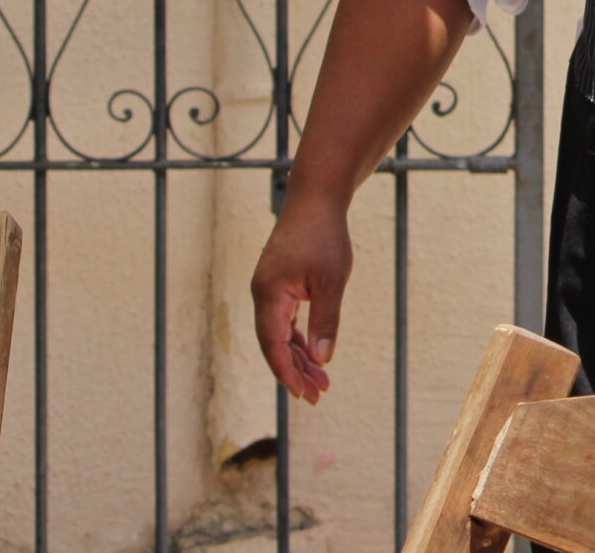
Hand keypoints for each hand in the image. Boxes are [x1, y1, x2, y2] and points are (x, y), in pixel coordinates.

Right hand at [251, 196, 351, 404]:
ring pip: (280, 334)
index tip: (303, 394)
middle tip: (318, 395)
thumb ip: (325, 321)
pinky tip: (313, 354)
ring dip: (299, 357)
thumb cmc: (325, 237)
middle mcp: (262, 295)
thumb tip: (322, 360)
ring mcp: (269, 290)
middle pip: (274, 344)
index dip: (287, 371)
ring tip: (322, 381)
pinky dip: (299, 338)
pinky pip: (284, 320)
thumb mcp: (331, 282)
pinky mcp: (279, 284)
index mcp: (269, 296)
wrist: (316, 200)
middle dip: (295, 371)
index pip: (273, 344)